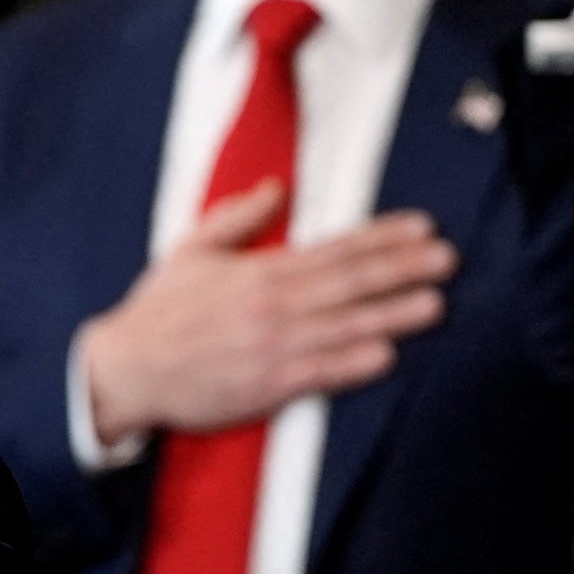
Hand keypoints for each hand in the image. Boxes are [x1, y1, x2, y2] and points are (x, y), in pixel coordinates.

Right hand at [79, 187, 455, 447]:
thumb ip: (239, 218)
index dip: (383, 237)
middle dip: (403, 268)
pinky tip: (386, 356)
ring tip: (435, 303)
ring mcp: (271, 344)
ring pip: (344, 324)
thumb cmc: (159, 314)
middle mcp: (272, 303)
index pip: (335, 248)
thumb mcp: (192, 250)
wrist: (125, 369)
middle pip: (350, 281)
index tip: (422, 228)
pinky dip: (352, 364)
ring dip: (393, 313)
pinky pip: (318, 372)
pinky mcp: (265, 385)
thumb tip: (277, 189)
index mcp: (260, 270)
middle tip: (447, 259)